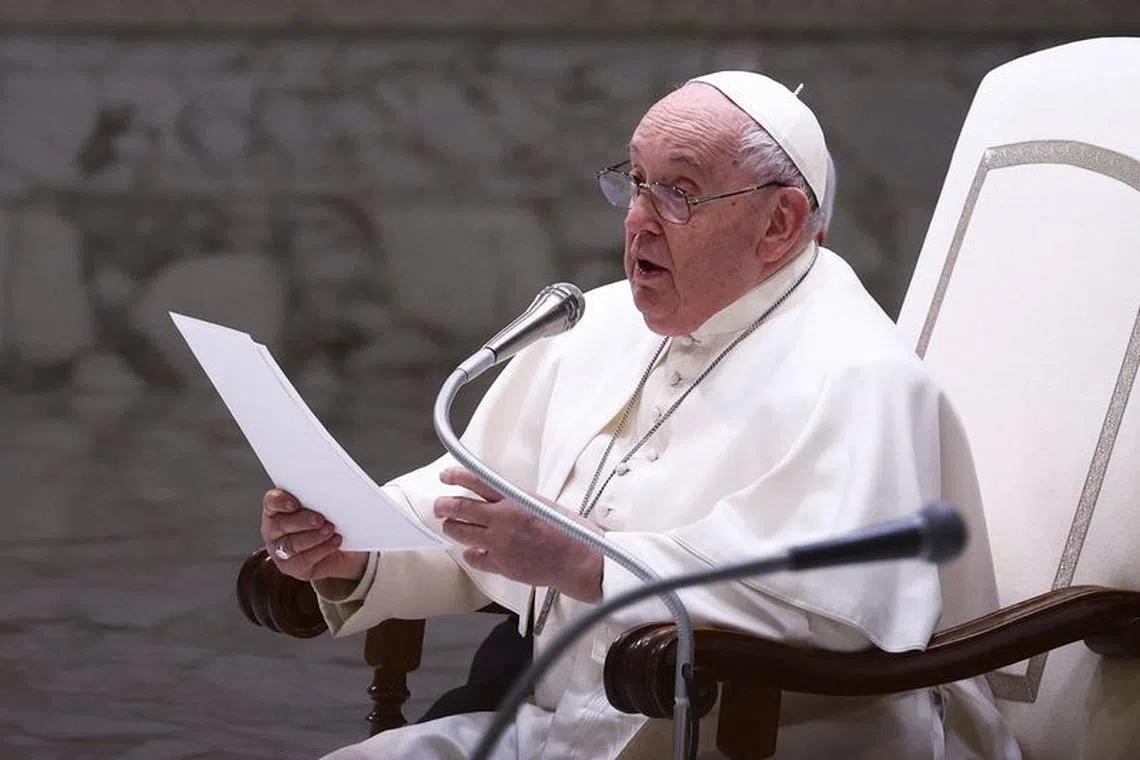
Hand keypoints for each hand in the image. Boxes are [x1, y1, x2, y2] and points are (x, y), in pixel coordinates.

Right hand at [261, 489, 367, 581]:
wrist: (341, 547)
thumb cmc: (328, 520)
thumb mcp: (323, 505)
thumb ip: (319, 498)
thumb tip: (331, 492)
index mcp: (277, 509)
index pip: (271, 502)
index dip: (280, 501)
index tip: (294, 503)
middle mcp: (274, 530)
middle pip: (280, 525)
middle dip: (302, 521)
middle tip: (320, 519)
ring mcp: (280, 550)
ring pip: (291, 545)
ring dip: (313, 537)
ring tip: (331, 530)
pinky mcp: (291, 567)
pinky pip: (304, 560)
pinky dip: (322, 549)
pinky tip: (335, 541)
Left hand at [432, 466, 602, 601]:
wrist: (579, 561)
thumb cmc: (570, 531)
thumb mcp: (543, 503)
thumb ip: (517, 501)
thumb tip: (500, 499)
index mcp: (514, 500)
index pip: (476, 481)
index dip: (456, 476)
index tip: (446, 476)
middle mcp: (502, 520)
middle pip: (459, 508)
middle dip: (443, 505)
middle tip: (440, 506)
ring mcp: (499, 544)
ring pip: (459, 533)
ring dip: (452, 527)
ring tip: (451, 526)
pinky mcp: (500, 565)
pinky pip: (473, 558)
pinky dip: (470, 553)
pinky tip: (474, 551)